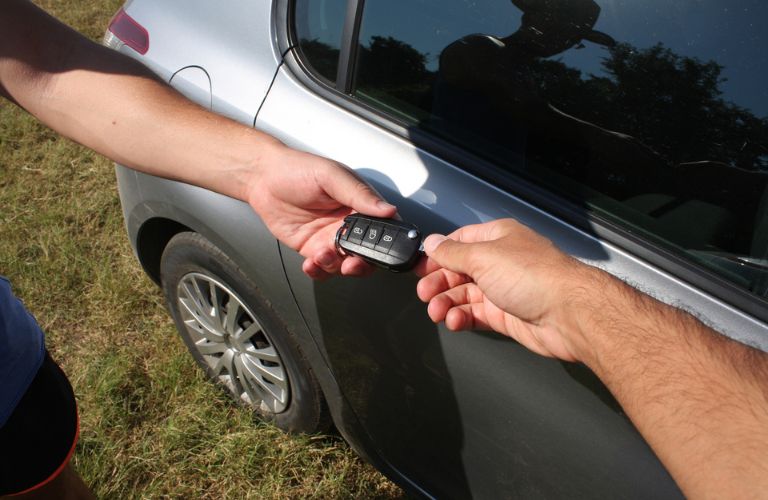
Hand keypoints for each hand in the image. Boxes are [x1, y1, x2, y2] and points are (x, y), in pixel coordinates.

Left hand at [246, 144, 396, 278]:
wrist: (262, 178)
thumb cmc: (297, 169)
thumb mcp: (331, 176)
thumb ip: (360, 195)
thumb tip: (388, 209)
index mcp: (360, 205)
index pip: (383, 228)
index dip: (386, 243)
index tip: (379, 251)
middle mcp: (349, 224)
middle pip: (368, 253)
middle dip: (362, 263)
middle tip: (351, 262)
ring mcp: (331, 238)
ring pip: (346, 265)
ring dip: (337, 267)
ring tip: (323, 256)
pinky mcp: (313, 249)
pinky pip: (323, 268)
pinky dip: (319, 271)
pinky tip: (311, 263)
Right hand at [416, 219, 594, 361]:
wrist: (568, 313)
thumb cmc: (535, 276)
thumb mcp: (483, 257)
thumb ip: (453, 253)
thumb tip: (432, 243)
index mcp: (498, 238)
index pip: (460, 242)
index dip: (439, 254)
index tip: (421, 266)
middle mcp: (501, 262)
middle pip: (459, 271)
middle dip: (439, 282)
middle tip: (425, 293)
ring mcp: (504, 290)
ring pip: (465, 295)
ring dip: (447, 303)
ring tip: (437, 311)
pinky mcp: (507, 316)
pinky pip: (476, 315)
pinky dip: (462, 318)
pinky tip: (454, 320)